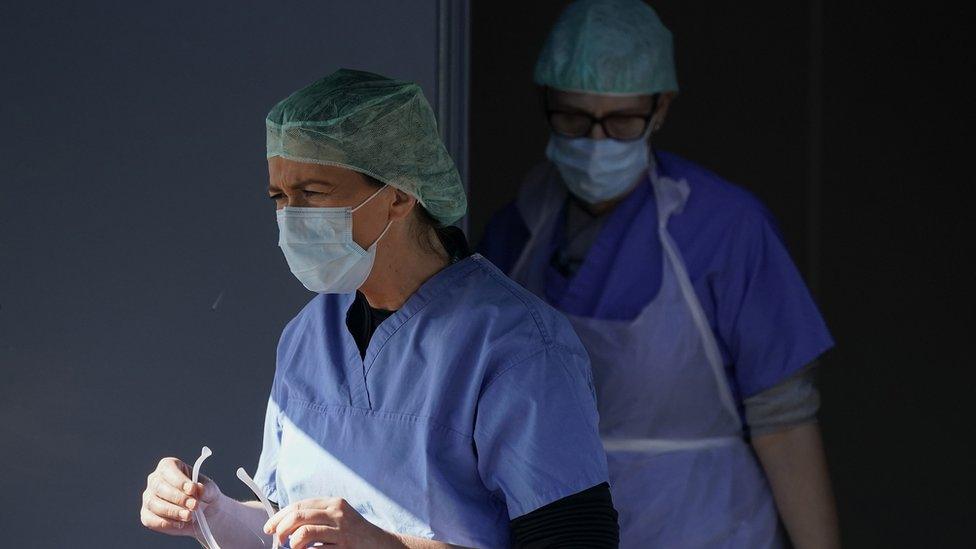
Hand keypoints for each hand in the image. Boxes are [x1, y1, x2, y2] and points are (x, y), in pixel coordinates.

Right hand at [140, 456, 223, 536]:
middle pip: (159, 486)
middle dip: (178, 498)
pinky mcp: (147, 515)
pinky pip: (150, 519)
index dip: (179, 480)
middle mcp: (155, 480)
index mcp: (169, 466)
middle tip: (194, 505)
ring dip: (172, 511)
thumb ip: (206, 488)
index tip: (192, 489)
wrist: (205, 514)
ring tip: (188, 516)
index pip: (168, 469)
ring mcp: (149, 498)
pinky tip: (179, 524)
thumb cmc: (205, 495)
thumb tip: (198, 488)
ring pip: (153, 503)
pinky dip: (166, 523)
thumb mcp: (211, 489)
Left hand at [264, 497, 399, 548]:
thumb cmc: (354, 532)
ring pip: (305, 532)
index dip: (280, 516)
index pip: (299, 505)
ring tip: (293, 547)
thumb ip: (317, 515)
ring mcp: (342, 530)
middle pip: (299, 516)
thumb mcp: (338, 516)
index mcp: (333, 503)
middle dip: (281, 528)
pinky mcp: (344, 546)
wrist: (380, 544)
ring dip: (293, 542)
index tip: (269, 527)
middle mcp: (338, 513)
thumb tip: (285, 522)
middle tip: (278, 539)